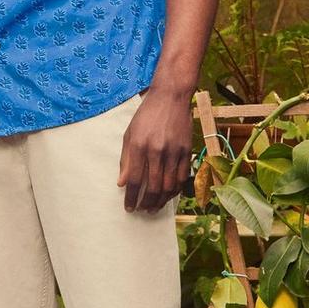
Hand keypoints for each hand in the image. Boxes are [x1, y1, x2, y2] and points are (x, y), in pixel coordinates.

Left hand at [117, 86, 192, 212]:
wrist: (171, 97)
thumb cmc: (146, 115)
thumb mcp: (129, 134)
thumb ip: (125, 160)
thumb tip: (122, 183)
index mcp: (140, 146)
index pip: (135, 180)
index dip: (132, 197)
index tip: (129, 208)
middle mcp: (157, 150)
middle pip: (154, 187)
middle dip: (147, 203)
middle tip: (142, 210)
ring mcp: (174, 151)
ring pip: (170, 185)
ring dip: (161, 201)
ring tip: (154, 208)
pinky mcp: (186, 150)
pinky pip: (182, 177)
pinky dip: (175, 190)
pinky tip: (168, 195)